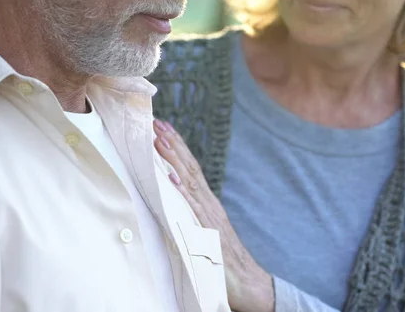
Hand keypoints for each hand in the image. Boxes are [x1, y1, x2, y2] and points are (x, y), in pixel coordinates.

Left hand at [153, 119, 274, 311]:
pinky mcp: (209, 233)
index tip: (161, 127)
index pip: (190, 169)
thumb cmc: (222, 260)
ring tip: (159, 139)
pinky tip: (172, 179)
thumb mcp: (202, 232)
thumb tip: (168, 198)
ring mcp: (210, 217)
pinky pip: (194, 210)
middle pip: (189, 168)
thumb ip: (188, 215)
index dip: (176, 147)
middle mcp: (208, 205)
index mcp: (206, 203)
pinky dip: (183, 193)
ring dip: (173, 159)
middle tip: (155, 122)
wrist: (249, 283)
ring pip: (190, 182)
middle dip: (172, 144)